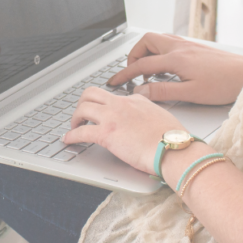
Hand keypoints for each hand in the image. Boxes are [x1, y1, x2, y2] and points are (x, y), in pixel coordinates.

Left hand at [64, 87, 184, 174]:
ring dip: (75, 118)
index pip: (112, 95)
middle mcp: (121, 104)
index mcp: (135, 100)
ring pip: (82, 108)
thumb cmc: (173, 139)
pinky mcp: (106, 134)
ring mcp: (112, 117)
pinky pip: (81, 132)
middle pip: (91, 93)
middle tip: (82, 116)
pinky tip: (68, 140)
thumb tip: (146, 120)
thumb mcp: (161, 116)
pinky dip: (71, 136)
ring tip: (74, 127)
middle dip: (82, 103)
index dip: (102, 104)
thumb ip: (149, 114)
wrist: (174, 149)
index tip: (98, 111)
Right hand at [107, 33, 242, 104]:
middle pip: (146, 41)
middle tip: (133, 71)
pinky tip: (166, 66)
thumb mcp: (190, 94)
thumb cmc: (224, 85)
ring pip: (158, 39)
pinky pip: (169, 42)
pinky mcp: (195, 47)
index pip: (142, 64)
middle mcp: (179, 47)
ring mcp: (188, 45)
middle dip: (135, 55)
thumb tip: (140, 90)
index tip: (115, 81)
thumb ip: (162, 91)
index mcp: (176, 58)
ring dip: (148, 51)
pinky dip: (160, 51)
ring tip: (148, 70)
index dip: (125, 73)